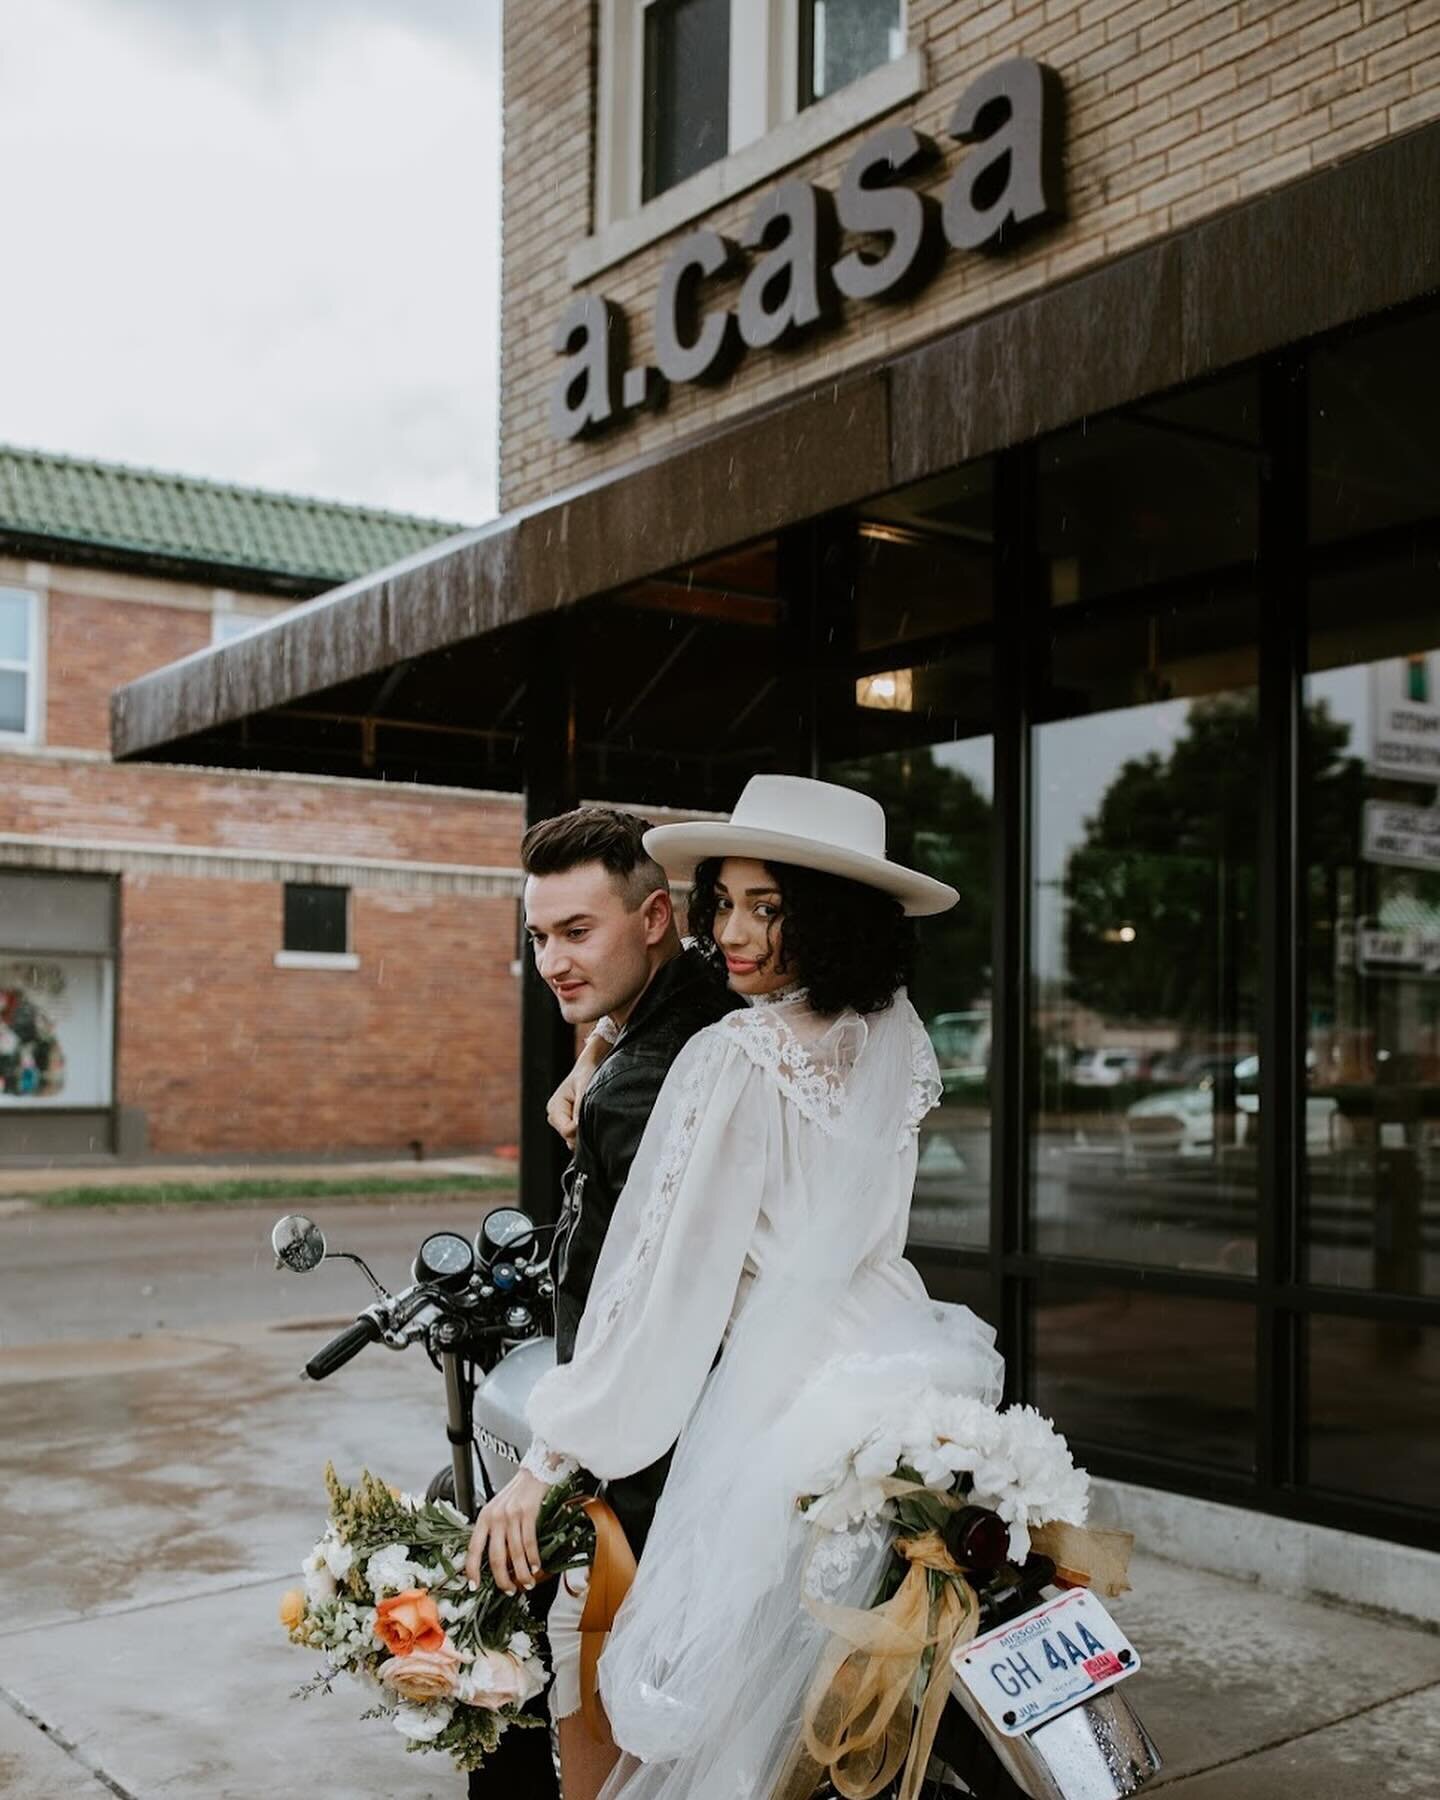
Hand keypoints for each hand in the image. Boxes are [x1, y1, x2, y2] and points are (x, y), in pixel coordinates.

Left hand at [465, 1469, 549, 1594]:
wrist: (536, 1470)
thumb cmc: (518, 1492)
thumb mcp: (498, 1509)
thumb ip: (494, 1530)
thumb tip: (496, 1561)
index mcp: (484, 1517)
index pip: (473, 1548)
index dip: (472, 1570)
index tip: (474, 1586)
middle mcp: (495, 1516)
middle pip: (496, 1557)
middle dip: (503, 1579)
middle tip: (509, 1590)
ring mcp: (511, 1514)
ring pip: (515, 1553)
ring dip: (522, 1573)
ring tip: (528, 1583)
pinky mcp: (528, 1512)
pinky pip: (529, 1542)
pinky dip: (533, 1558)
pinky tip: (536, 1566)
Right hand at [547, 1032, 611, 1147]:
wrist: (589, 1067)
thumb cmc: (586, 1074)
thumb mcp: (584, 1088)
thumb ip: (580, 1108)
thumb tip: (577, 1127)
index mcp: (554, 1108)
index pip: (566, 1131)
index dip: (580, 1130)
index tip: (593, 1120)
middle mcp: (555, 1117)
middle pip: (569, 1138)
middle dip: (583, 1132)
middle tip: (596, 1118)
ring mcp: (562, 1121)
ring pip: (574, 1139)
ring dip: (586, 1132)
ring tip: (595, 1115)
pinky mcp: (570, 1123)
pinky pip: (578, 1136)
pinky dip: (586, 1131)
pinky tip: (594, 1120)